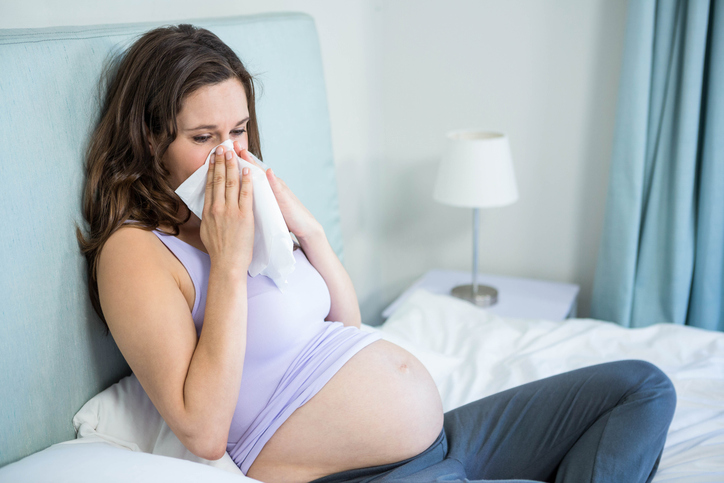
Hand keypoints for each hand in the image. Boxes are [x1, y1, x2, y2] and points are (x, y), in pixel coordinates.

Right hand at [200, 145, 253, 273]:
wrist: (227, 263)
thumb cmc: (219, 250)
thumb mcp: (207, 230)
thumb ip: (209, 216)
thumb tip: (208, 207)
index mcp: (208, 211)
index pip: (209, 184)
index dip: (212, 169)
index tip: (213, 158)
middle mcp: (217, 208)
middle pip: (219, 179)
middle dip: (221, 161)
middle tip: (223, 148)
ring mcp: (231, 211)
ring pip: (231, 183)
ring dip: (232, 166)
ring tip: (233, 153)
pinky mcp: (244, 216)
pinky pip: (246, 194)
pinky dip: (247, 181)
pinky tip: (247, 170)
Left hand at [233, 142, 321, 240]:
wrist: (303, 225)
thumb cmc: (284, 216)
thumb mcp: (267, 205)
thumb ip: (257, 197)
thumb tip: (242, 193)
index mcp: (265, 188)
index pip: (249, 172)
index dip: (238, 161)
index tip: (225, 152)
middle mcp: (271, 185)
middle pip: (254, 169)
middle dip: (243, 156)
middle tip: (232, 143)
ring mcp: (279, 190)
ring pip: (264, 175)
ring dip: (254, 163)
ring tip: (244, 152)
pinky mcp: (286, 199)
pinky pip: (278, 189)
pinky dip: (273, 180)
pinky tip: (268, 172)